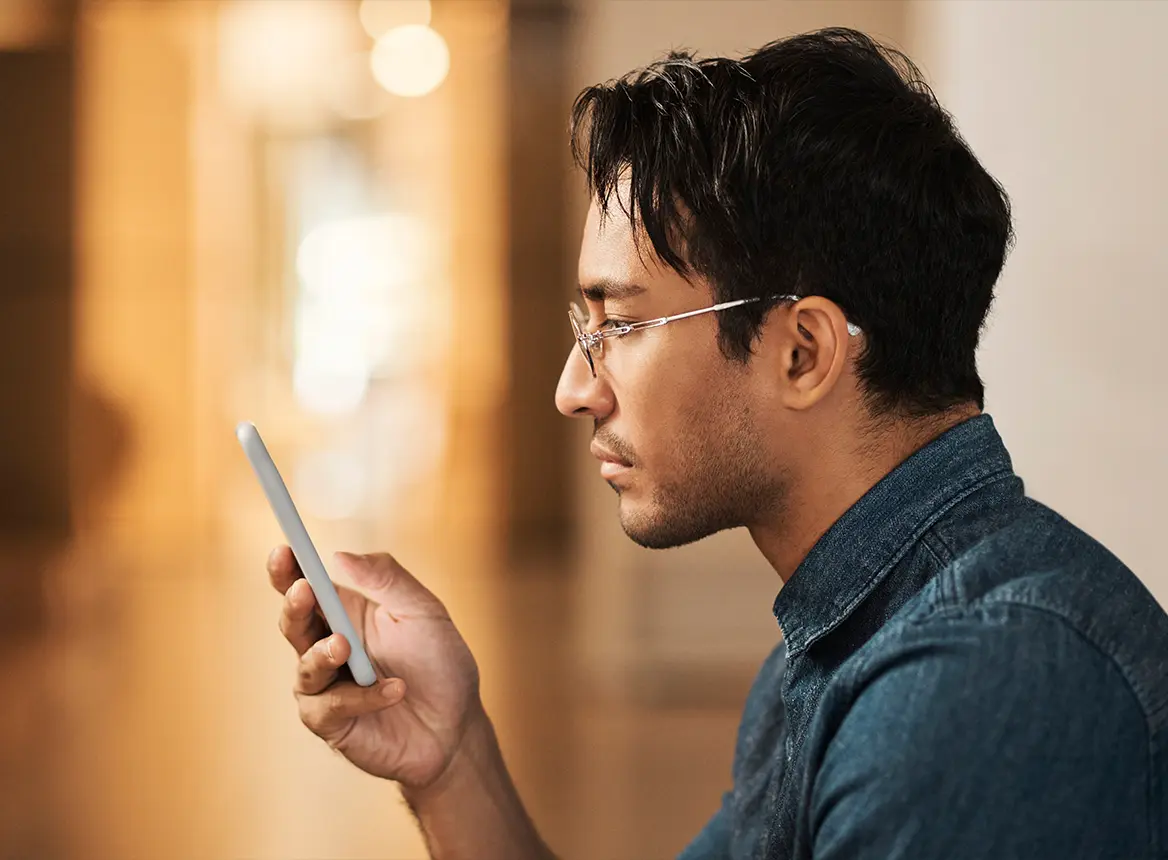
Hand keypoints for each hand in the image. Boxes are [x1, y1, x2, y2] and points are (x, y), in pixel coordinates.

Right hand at [268, 546, 481, 788]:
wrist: (456, 725)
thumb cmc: (440, 663)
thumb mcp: (423, 610)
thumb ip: (386, 578)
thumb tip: (340, 555)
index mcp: (345, 612)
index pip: (305, 585)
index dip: (288, 568)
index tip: (283, 549)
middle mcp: (327, 646)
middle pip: (293, 622)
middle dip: (293, 605)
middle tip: (304, 591)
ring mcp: (326, 686)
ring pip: (304, 668)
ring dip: (322, 655)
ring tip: (346, 647)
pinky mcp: (332, 722)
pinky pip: (330, 707)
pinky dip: (363, 697)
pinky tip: (396, 690)